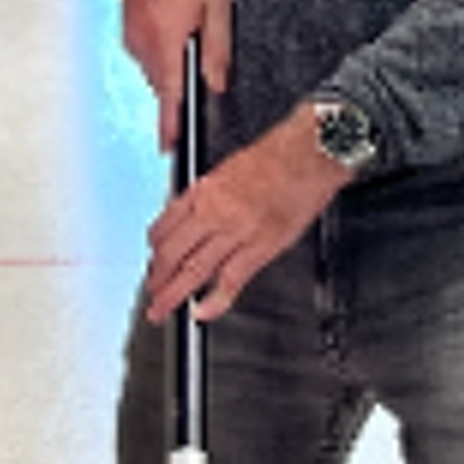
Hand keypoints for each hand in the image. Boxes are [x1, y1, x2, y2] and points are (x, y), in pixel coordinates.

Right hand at [118, 0, 233, 147]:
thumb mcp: (217, 5)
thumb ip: (218, 48)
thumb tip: (217, 83)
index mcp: (167, 42)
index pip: (169, 96)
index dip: (170, 125)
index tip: (171, 147)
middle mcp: (144, 45)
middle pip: (163, 85)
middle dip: (180, 85)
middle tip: (198, 64)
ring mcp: (133, 38)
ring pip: (155, 70)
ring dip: (172, 65)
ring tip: (187, 35)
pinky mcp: (129, 31)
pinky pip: (147, 53)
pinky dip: (162, 51)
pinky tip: (174, 28)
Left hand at [141, 105, 343, 321]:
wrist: (310, 152)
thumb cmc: (278, 154)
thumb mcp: (229, 167)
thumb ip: (211, 193)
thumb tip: (199, 213)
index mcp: (204, 189)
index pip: (165, 225)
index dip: (155, 248)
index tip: (154, 258)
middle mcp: (213, 211)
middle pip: (172, 252)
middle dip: (157, 277)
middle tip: (152, 292)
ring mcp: (236, 231)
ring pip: (193, 270)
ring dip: (173, 294)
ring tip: (162, 310)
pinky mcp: (261, 246)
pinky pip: (231, 280)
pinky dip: (214, 301)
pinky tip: (203, 312)